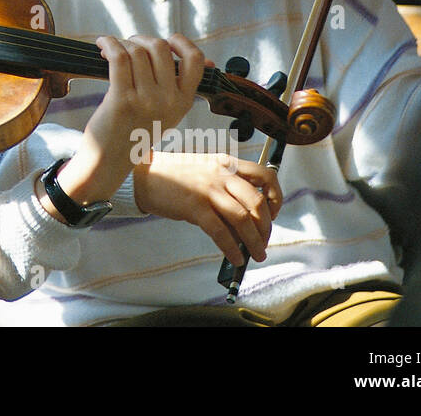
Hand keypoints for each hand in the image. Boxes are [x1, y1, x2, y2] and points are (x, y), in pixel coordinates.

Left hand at [52, 34, 203, 213]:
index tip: (167, 40)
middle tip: (129, 45)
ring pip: (137, 51)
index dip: (181, 42)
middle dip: (141, 39)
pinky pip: (119, 58)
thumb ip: (182, 87)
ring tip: (111, 49)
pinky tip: (102, 44)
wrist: (109, 160)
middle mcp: (169, 101)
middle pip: (160, 48)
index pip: (195, 60)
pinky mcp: (122, 100)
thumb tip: (209, 62)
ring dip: (121, 43)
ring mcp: (146, 101)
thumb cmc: (135, 130)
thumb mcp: (168, 113)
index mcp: (183, 102)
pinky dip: (109, 44)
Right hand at [133, 151, 282, 264]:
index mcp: (227, 163)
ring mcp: (208, 190)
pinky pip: (220, 232)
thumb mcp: (206, 171)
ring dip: (254, 242)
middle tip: (263, 241)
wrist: (144, 176)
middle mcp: (221, 174)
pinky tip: (235, 257)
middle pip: (257, 202)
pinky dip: (232, 248)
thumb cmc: (175, 176)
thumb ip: (227, 187)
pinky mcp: (195, 207)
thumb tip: (247, 222)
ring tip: (256, 254)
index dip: (276, 197)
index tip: (274, 214)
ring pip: (243, 219)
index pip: (265, 175)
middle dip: (265, 227)